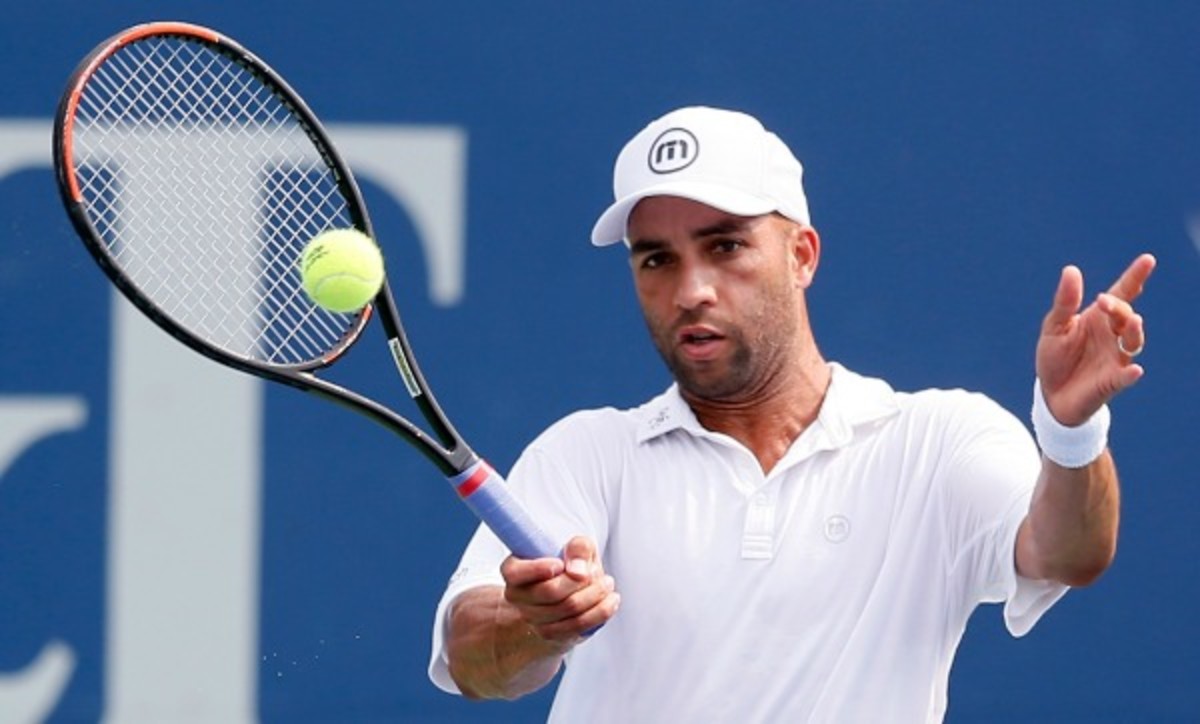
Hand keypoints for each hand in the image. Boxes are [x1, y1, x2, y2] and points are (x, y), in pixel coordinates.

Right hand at [500, 536, 618, 644]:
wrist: (570, 592)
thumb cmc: (569, 564)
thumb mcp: (576, 547)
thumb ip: (578, 547)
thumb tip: (578, 571)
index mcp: (514, 570)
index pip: (516, 573)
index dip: (538, 569)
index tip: (560, 564)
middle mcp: (517, 596)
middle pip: (550, 591)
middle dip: (581, 581)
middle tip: (598, 572)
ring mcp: (531, 618)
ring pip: (567, 609)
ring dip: (594, 595)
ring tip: (607, 584)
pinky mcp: (550, 634)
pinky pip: (577, 626)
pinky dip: (599, 612)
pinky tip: (610, 601)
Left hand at [1036, 253, 1155, 424]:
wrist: (1050, 394)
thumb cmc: (1055, 357)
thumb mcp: (1054, 327)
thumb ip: (1065, 302)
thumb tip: (1071, 270)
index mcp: (1098, 318)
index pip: (1121, 294)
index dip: (1135, 277)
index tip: (1147, 260)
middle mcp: (1113, 335)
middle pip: (1125, 315)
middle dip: (1118, 307)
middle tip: (1103, 302)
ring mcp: (1116, 358)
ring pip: (1133, 342)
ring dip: (1133, 331)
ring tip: (1132, 321)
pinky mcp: (1113, 382)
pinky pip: (1126, 376)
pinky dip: (1130, 374)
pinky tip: (1135, 370)